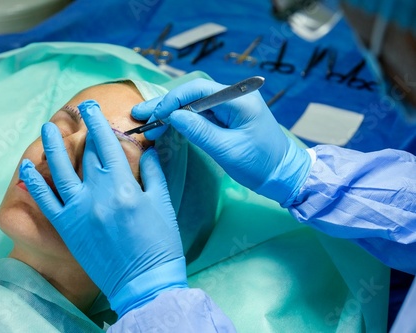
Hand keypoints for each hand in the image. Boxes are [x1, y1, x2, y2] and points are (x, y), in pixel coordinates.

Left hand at [19, 100, 186, 316]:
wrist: (144, 282)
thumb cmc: (160, 244)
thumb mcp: (163, 204)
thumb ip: (153, 173)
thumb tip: (146, 150)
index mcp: (125, 186)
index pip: (108, 145)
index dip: (99, 122)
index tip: (92, 107)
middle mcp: (99, 194)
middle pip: (85, 154)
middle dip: (81, 130)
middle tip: (76, 113)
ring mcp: (79, 210)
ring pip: (59, 170)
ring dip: (51, 146)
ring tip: (47, 127)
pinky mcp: (67, 228)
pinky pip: (46, 201)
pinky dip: (34, 182)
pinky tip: (27, 166)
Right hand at [132, 79, 310, 205]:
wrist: (283, 174)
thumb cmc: (260, 164)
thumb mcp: (228, 150)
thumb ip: (199, 131)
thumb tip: (172, 116)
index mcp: (238, 99)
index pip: (197, 90)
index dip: (172, 101)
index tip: (155, 117)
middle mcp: (233, 96)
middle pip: (192, 94)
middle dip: (165, 105)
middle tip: (139, 114)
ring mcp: (230, 106)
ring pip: (192, 104)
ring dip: (170, 113)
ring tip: (146, 122)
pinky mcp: (227, 117)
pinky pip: (199, 114)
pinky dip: (181, 120)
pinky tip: (164, 125)